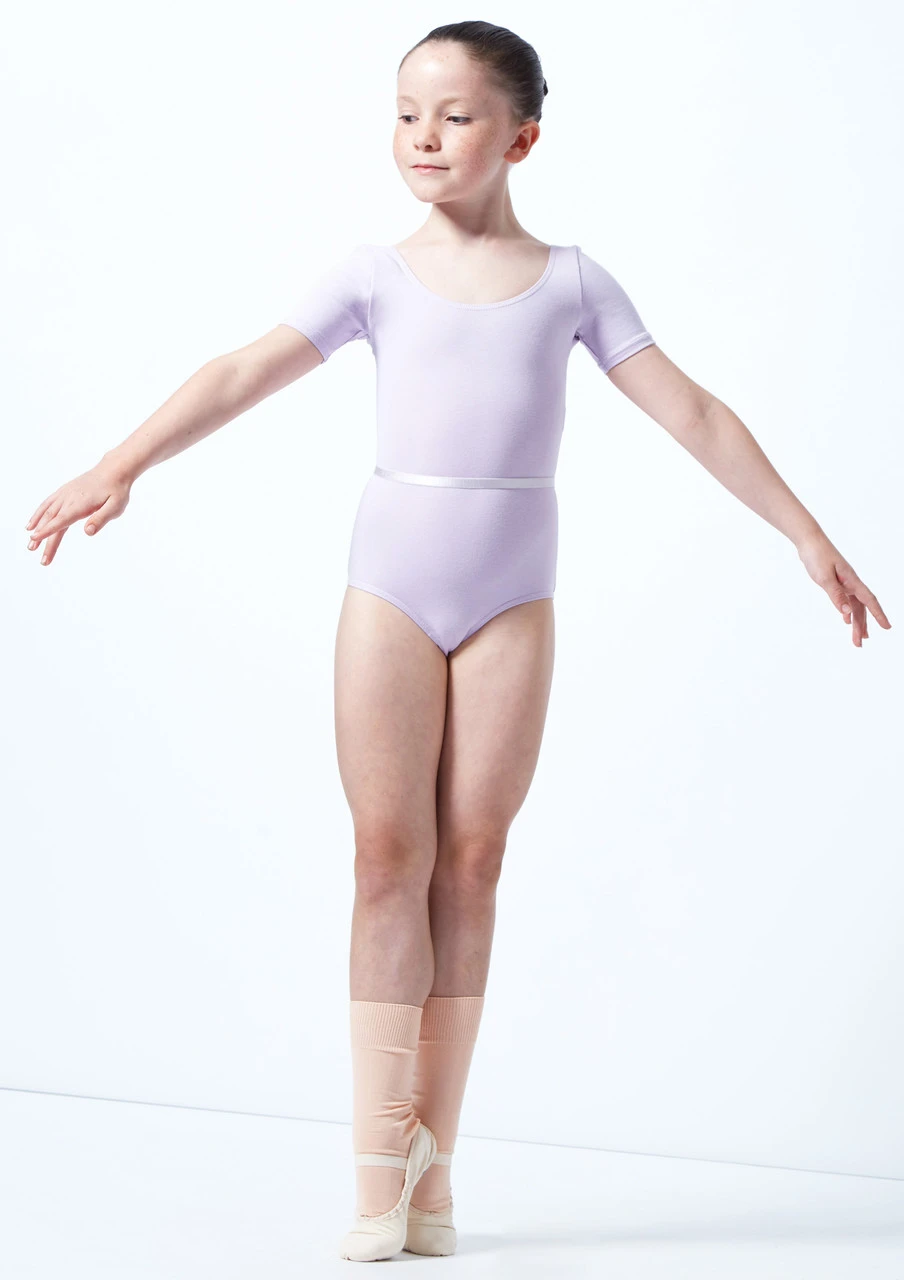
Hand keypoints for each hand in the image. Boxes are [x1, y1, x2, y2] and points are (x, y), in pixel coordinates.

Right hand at [25, 460, 132, 566]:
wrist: (113, 470)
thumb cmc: (117, 491)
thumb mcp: (115, 507)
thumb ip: (101, 519)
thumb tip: (88, 532)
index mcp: (80, 504)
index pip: (61, 520)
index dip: (47, 530)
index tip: (34, 539)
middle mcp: (68, 499)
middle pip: (52, 521)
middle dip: (43, 539)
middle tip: (39, 557)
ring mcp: (64, 494)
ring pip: (47, 513)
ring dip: (37, 529)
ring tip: (31, 546)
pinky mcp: (64, 492)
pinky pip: (47, 504)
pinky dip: (38, 514)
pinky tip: (32, 524)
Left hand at [796, 532, 890, 646]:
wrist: (809, 541)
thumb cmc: (817, 556)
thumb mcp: (824, 578)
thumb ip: (836, 595)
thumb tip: (847, 613)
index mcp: (852, 581)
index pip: (869, 601)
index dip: (879, 615)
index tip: (887, 628)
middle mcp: (851, 582)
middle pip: (861, 608)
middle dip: (862, 626)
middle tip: (860, 644)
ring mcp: (844, 582)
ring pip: (854, 605)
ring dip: (856, 621)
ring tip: (858, 637)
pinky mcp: (836, 581)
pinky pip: (846, 600)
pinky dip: (847, 611)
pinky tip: (846, 620)